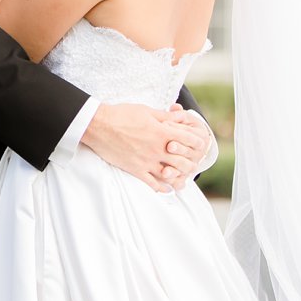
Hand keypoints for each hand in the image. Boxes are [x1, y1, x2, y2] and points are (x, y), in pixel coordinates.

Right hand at [81, 102, 208, 193]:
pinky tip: (167, 189)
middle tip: (194, 164)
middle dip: (191, 162)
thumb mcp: (146, 111)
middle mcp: (156, 149)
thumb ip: (165, 116)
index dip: (197, 141)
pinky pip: (151, 183)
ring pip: (169, 174)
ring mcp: (146, 161)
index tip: (201, 144)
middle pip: (181, 160)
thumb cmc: (121, 114)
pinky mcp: (135, 169)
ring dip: (179, 177)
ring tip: (184, 179)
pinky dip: (161, 188)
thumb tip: (181, 115)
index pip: (187, 139)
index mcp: (161, 132)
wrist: (99, 125)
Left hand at [165, 104, 214, 180]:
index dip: (177, 129)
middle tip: (169, 146)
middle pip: (189, 151)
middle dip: (178, 149)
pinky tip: (166, 182)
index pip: (190, 133)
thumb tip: (175, 108)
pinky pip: (181, 181)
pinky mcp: (184, 175)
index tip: (165, 125)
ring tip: (165, 171)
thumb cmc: (182, 128)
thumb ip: (177, 114)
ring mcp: (192, 164)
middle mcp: (199, 152)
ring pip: (185, 168)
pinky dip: (174, 182)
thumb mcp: (181, 119)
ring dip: (175, 170)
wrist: (188, 143)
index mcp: (201, 136)